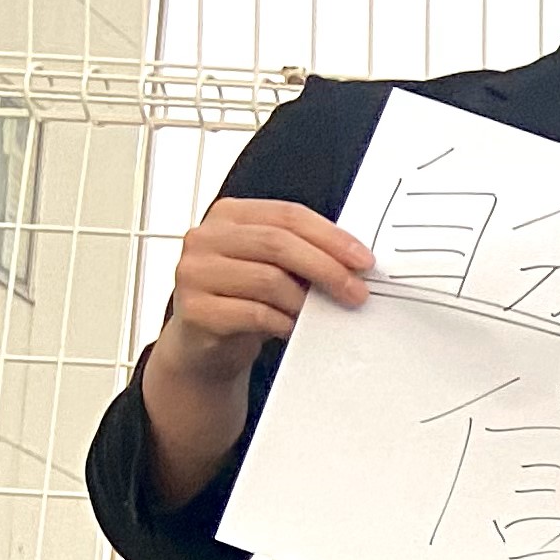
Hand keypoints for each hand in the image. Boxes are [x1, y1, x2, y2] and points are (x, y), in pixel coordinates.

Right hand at [150, 197, 370, 389]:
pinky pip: (255, 314)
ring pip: (268, 280)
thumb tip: (355, 265)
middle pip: (279, 243)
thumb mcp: (272, 268)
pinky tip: (294, 329)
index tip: (364, 261)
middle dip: (327, 269)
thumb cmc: (244, 299)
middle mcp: (206, 237)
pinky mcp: (195, 310)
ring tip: (321, 315)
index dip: (331, 237)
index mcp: (230, 215)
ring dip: (305, 302)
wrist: (204, 343)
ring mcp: (195, 272)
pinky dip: (284, 323)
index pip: (288, 215)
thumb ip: (302, 255)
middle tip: (357, 293)